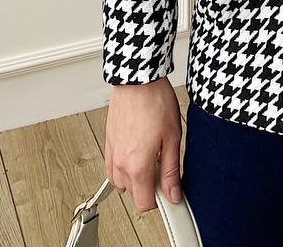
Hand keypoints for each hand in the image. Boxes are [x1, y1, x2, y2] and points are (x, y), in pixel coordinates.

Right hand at [104, 78, 183, 213]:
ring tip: (151, 155)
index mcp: (137, 166)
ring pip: (122, 182)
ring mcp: (112, 153)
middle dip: (149, 186)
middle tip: (163, 165)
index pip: (144, 203)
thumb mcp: (172, 137)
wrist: (137, 79)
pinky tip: (137, 151)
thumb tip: (173, 194)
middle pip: (133, 194)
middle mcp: (120, 164)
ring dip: (135, 177)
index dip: (160, 200)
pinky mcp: (108, 143)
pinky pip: (112, 168)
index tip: (170, 190)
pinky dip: (124, 167)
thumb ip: (171, 171)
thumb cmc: (155, 101)